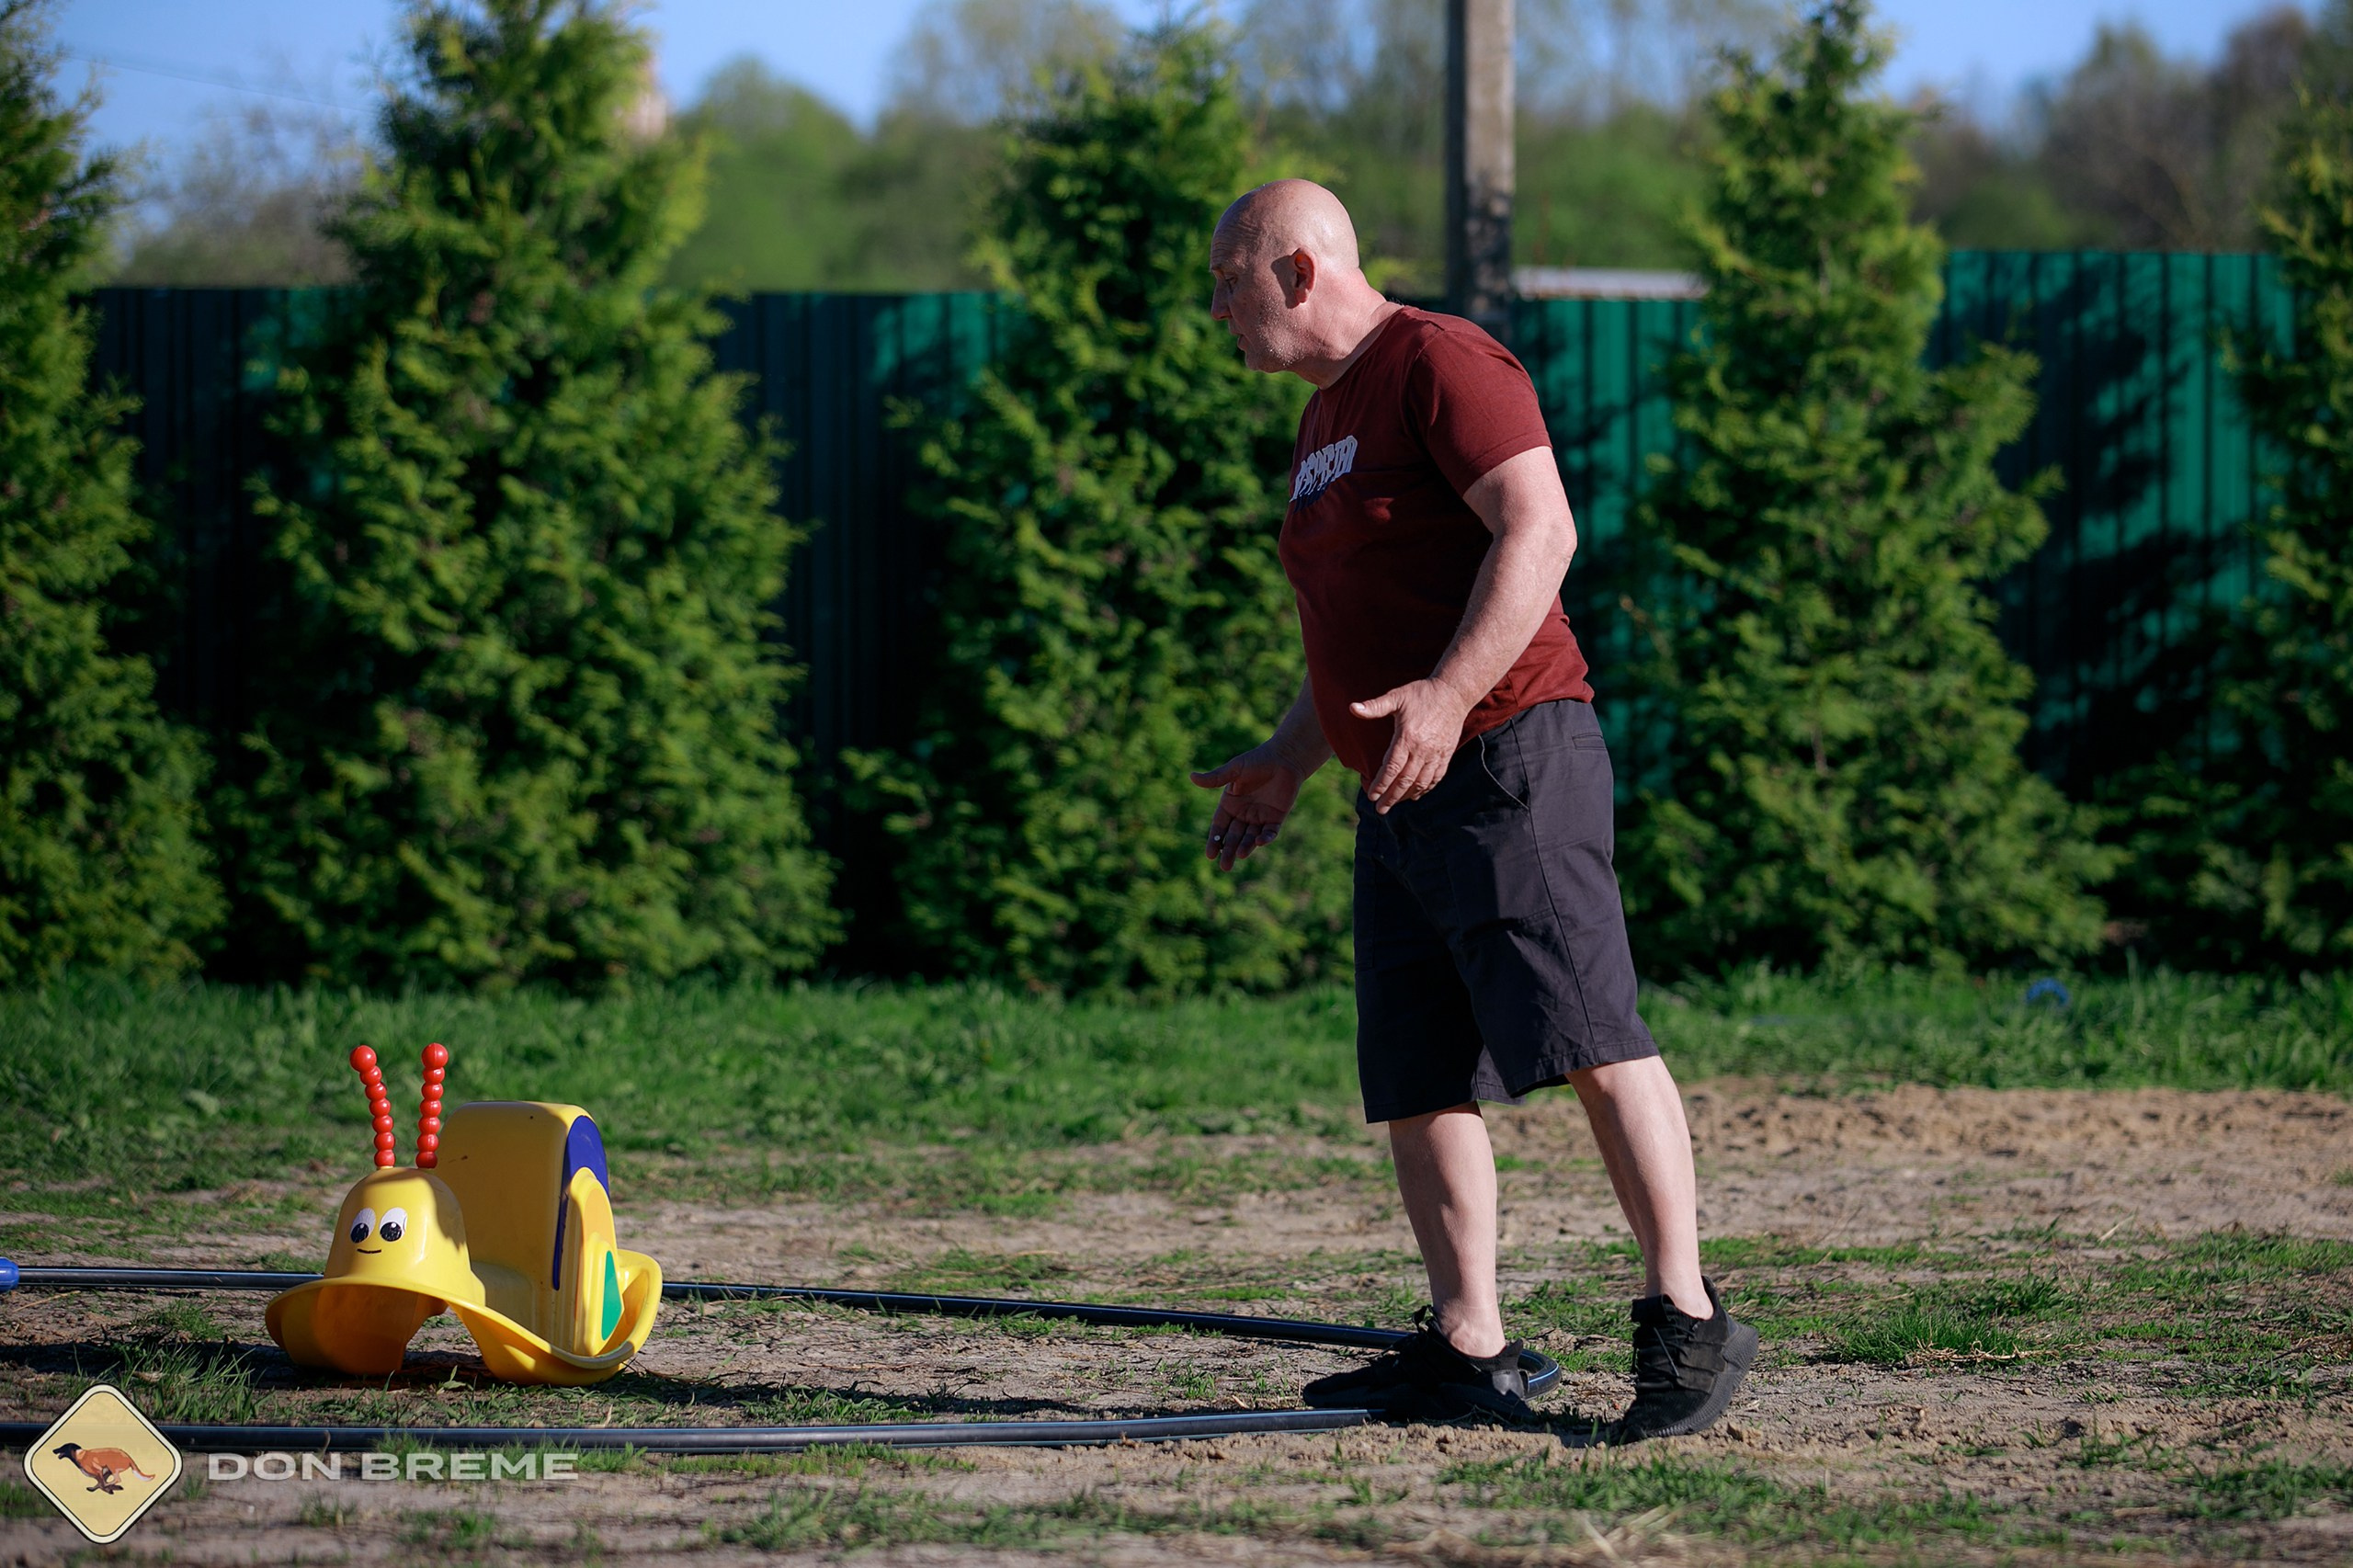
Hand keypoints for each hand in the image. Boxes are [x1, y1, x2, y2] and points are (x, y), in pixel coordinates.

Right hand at [1189, 744, 1305, 870]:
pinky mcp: (1276, 818)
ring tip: (1240, 856)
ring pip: (1250, 837)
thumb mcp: (1234, 770)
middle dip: (1228, 851)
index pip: (1219, 826)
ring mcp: (1260, 817)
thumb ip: (1215, 778)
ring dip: (1245, 847)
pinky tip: (1259, 842)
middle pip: (1233, 836)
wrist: (1284, 758)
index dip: (1215, 840)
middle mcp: (1243, 813)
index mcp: (1230, 804)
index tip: (1210, 854)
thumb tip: (1191, 777)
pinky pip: (1270, 832)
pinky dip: (1265, 838)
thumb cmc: (1257, 760)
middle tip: (1225, 866)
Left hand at [1351, 678, 1475, 812]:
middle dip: (1391, 797)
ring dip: (1407, 796)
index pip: (1392, 768)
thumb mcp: (1397, 696)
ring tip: (1395, 805)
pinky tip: (1416, 795)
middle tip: (1380, 809)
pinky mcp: (1446, 754)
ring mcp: (1436, 753)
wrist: (1454, 692)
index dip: (1381, 784)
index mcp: (1408, 737)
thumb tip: (1352, 708)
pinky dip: (1425, 789)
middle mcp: (1423, 749)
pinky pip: (1436, 777)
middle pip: (1405, 780)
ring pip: (1421, 782)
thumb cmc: (1422, 693)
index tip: (1372, 795)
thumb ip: (1375, 706)